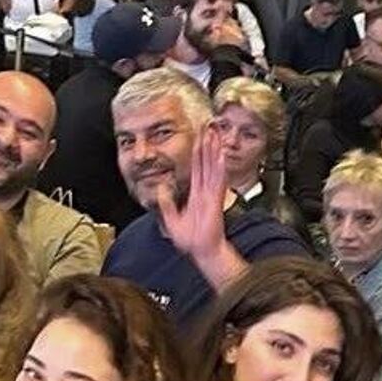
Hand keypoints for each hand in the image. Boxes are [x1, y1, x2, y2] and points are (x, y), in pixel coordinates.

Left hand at [157, 126, 229, 267]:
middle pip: (206, 163)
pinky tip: (220, 156)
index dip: (198, 153)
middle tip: (209, 128)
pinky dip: (219, 168)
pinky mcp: (215, 201)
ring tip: (215, 135)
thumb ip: (166, 203)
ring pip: (212, 168)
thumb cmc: (192, 240)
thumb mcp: (172, 219)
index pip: (197, 168)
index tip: (199, 138)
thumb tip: (161, 188)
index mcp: (197, 194)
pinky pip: (218, 181)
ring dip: (214, 151)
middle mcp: (206, 191)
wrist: (202, 252)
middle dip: (207, 145)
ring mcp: (211, 195)